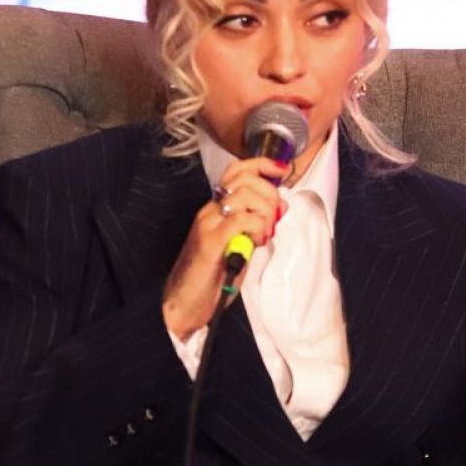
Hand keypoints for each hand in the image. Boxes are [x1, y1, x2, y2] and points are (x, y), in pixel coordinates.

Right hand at [163, 156, 285, 337]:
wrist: (185, 301)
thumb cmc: (212, 277)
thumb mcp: (240, 245)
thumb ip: (257, 225)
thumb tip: (280, 207)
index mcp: (216, 209)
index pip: (237, 171)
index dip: (261, 165)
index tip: (280, 170)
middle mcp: (210, 210)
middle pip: (245, 179)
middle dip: (269, 195)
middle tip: (273, 219)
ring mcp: (208, 223)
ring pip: (244, 195)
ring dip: (264, 213)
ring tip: (263, 234)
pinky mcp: (211, 241)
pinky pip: (240, 220)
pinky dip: (257, 228)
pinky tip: (256, 242)